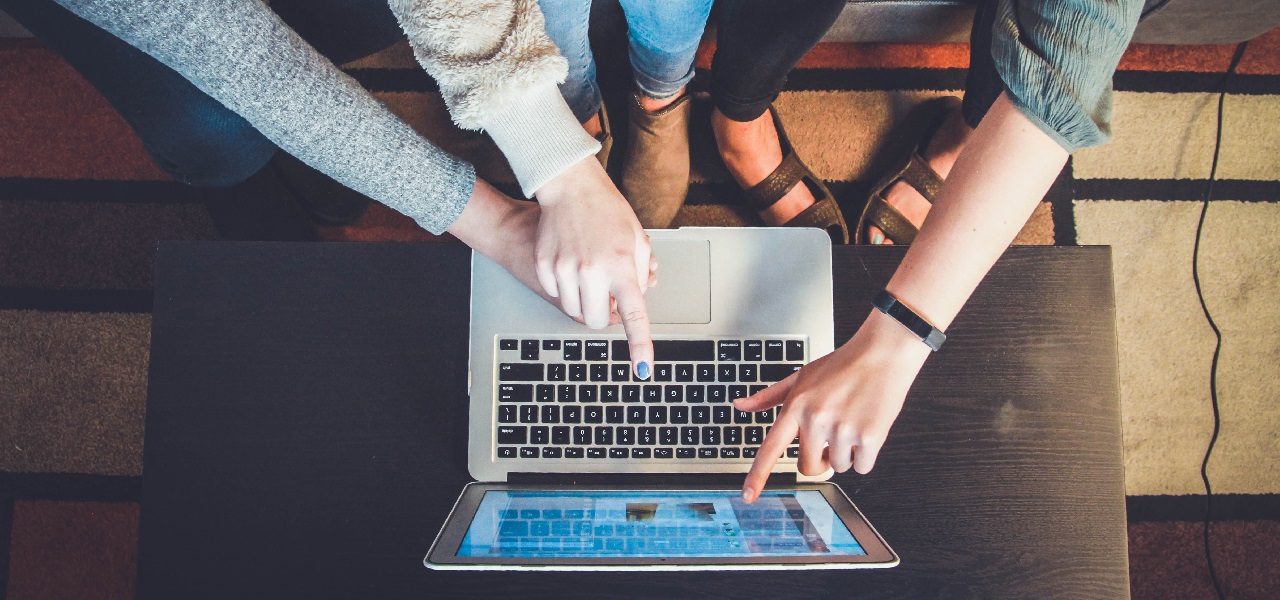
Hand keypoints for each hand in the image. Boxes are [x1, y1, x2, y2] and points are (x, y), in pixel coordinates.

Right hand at [533, 157, 655, 377]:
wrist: (570, 187)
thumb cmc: (607, 210)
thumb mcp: (637, 239)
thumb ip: (641, 274)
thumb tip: (637, 299)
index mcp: (622, 266)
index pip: (634, 315)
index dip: (640, 345)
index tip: (643, 369)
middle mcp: (592, 271)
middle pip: (596, 321)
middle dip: (603, 314)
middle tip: (607, 293)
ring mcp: (565, 270)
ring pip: (574, 311)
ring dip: (584, 301)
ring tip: (589, 273)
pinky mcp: (544, 266)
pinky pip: (556, 295)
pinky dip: (565, 287)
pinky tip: (570, 262)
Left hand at [734, 309, 931, 501]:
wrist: (882, 353)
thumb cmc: (842, 365)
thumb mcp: (801, 376)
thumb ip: (769, 396)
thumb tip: (740, 405)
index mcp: (796, 406)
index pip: (771, 448)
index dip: (757, 475)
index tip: (748, 496)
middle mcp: (816, 419)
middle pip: (808, 467)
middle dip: (820, 460)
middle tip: (830, 438)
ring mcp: (843, 429)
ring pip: (838, 467)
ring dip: (846, 453)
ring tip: (852, 422)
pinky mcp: (870, 437)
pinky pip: (862, 467)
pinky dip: (866, 455)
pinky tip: (867, 427)